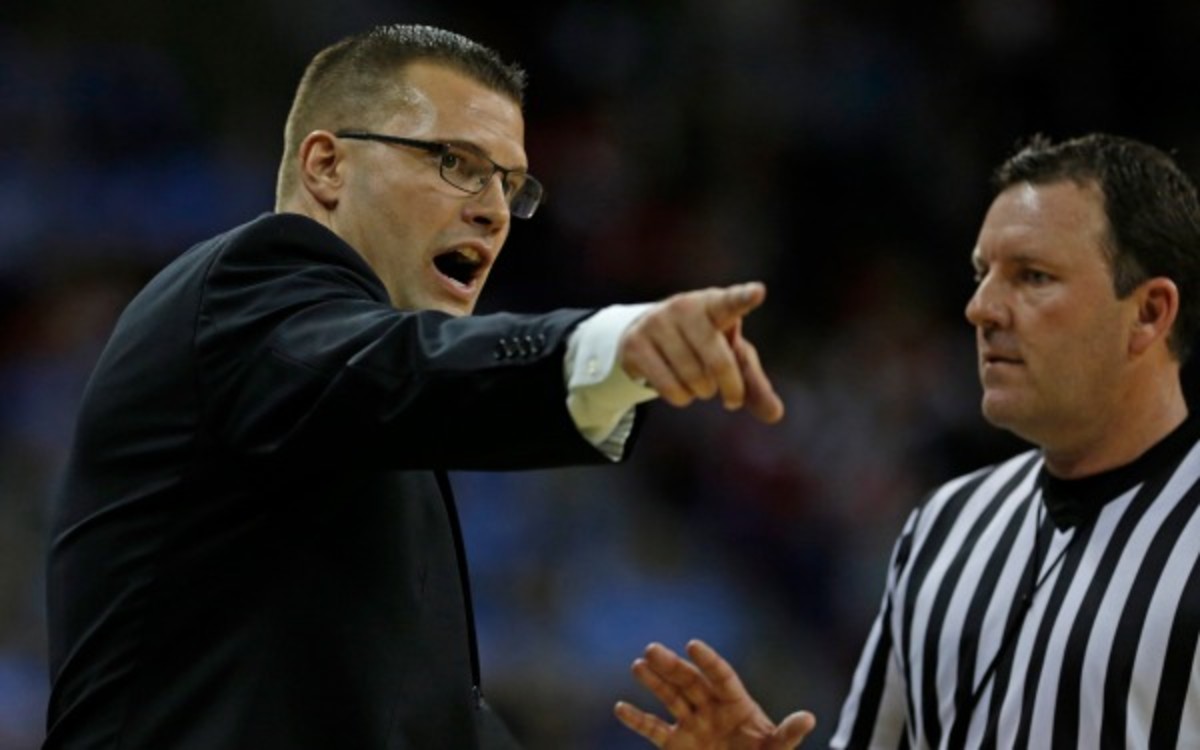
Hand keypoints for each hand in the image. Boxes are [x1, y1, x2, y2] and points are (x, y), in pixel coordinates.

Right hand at [614, 639, 814, 749]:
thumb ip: (787, 735)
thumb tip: (809, 718)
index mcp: (737, 704)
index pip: (720, 676)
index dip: (707, 661)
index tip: (692, 646)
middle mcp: (712, 708)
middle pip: (690, 682)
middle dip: (672, 666)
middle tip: (652, 649)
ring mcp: (692, 724)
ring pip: (671, 698)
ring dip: (654, 682)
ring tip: (638, 665)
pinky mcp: (676, 744)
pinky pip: (654, 729)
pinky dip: (638, 719)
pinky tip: (621, 707)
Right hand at [619, 282, 783, 423]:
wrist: (649, 331)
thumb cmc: (704, 343)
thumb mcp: (731, 356)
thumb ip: (754, 383)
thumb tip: (775, 415)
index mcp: (715, 303)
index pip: (731, 302)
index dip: (743, 298)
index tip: (758, 292)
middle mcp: (685, 307)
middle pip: (719, 361)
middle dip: (731, 388)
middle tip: (733, 400)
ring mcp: (657, 323)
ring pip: (694, 378)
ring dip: (701, 392)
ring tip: (698, 382)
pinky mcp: (635, 344)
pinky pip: (669, 388)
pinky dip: (681, 398)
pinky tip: (679, 387)